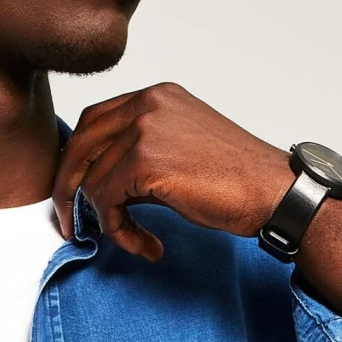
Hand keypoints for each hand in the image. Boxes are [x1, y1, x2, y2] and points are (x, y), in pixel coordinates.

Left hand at [52, 83, 341, 320]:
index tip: (77, 195)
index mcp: (157, 95)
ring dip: (104, 220)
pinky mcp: (145, 162)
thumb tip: (99, 182)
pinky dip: (118, 231)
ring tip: (134, 241)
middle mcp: (147, 103)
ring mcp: (145, 129)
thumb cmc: (235, 181)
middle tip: (71, 225)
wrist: (273, 192)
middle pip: (81, 144)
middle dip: (68, 189)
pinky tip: (146, 245)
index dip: (79, 161)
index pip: (94, 121)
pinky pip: (105, 201)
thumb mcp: (182, 149)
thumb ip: (141, 151)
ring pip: (91, 179)